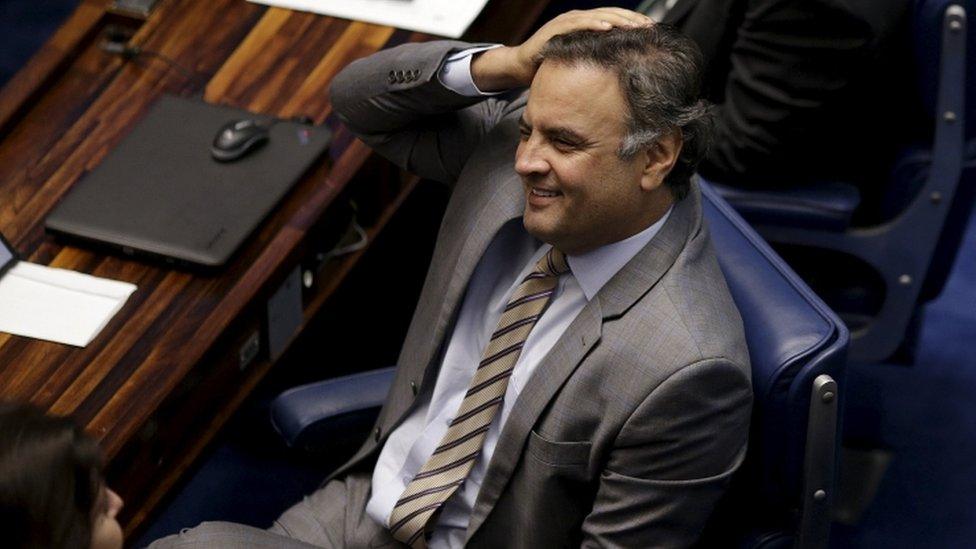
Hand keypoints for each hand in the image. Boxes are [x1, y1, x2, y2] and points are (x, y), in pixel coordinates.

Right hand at [471, 8, 652, 90]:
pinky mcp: (556, 28)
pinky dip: (594, 24)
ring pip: (598, 16)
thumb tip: (620, 73)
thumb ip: (595, 62)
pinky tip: (608, 28)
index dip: (633, 24)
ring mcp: (567, 22)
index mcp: (586, 27)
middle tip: (650, 26)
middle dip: (631, 20)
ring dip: (618, 19)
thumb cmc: (550, 68)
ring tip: (635, 25)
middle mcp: (578, 20)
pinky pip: (578, 23)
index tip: (652, 31)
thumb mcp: (578, 64)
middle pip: (611, 15)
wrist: (520, 67)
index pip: (615, 21)